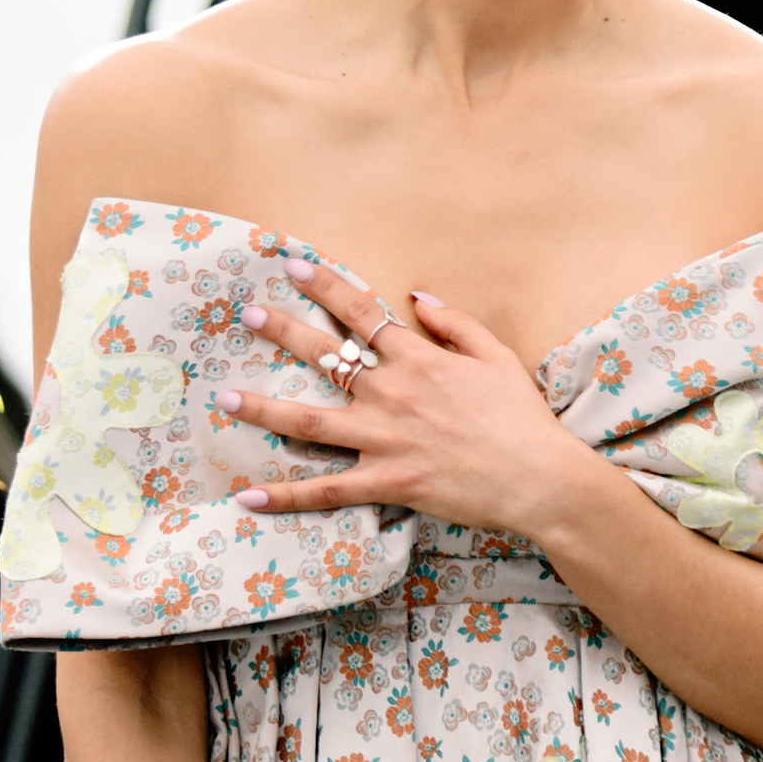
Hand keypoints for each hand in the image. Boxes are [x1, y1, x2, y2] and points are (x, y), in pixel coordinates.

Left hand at [223, 261, 595, 538]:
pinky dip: (285, 495)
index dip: (327, 285)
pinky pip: (326, 490)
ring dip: (261, 407)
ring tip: (223, 397)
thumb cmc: (522, 419)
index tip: (295, 265)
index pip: (364, 312)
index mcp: (419, 359)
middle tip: (247, 314)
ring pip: (308, 422)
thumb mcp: (497, 356)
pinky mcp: (385, 483)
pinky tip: (247, 496)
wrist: (540, 478)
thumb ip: (455, 323)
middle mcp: (393, 393)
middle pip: (325, 355)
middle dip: (282, 330)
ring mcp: (384, 439)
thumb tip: (418, 297)